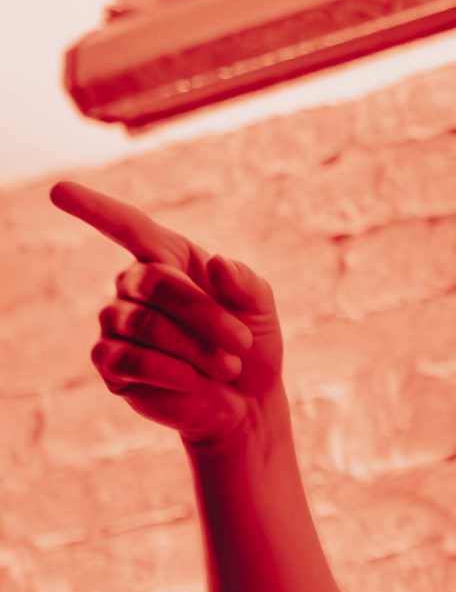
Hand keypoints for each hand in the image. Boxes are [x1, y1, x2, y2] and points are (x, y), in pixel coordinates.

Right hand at [52, 179, 282, 449]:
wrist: (246, 401)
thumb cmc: (249, 346)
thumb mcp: (260, 309)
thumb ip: (244, 283)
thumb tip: (216, 263)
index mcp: (168, 259)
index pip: (128, 226)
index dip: (94, 208)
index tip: (59, 190)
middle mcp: (134, 285)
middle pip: (153, 282)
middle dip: (203, 314)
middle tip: (241, 343)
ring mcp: (117, 324)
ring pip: (143, 324)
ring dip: (194, 348)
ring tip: (227, 367)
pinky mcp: (110, 364)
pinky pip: (130, 359)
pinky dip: (172, 372)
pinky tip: (196, 382)